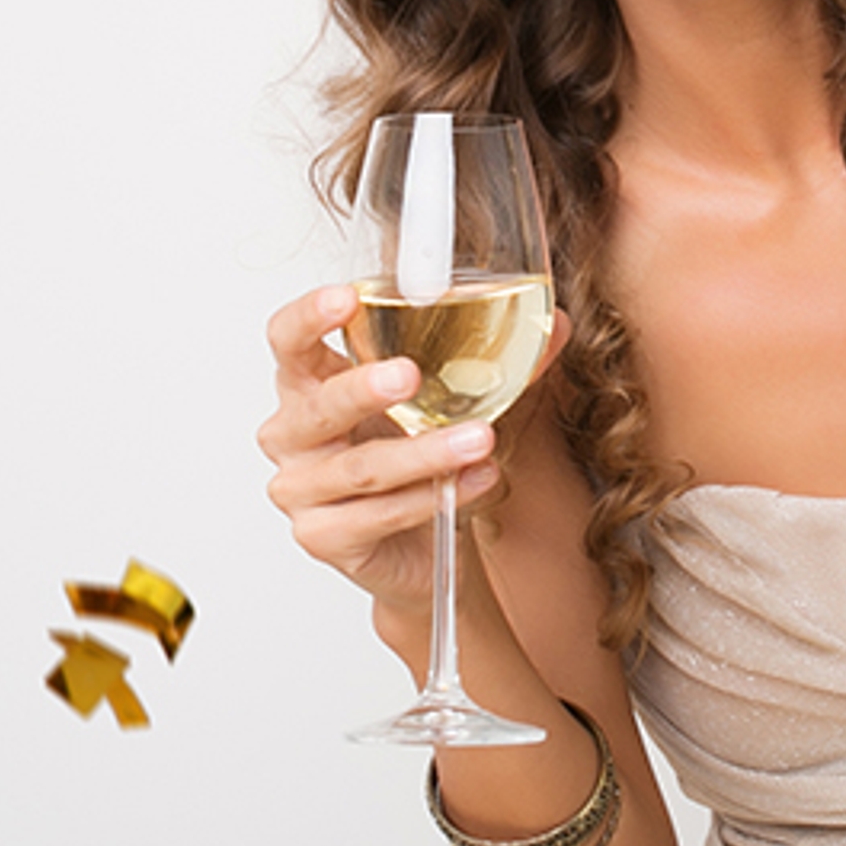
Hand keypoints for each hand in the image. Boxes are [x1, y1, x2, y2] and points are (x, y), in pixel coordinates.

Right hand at [257, 283, 512, 618]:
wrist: (429, 547)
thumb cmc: (424, 460)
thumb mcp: (464, 402)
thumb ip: (505, 361)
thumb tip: (558, 322)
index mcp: (311, 382)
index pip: (288, 339)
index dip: (309, 316)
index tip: (346, 299)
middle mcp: (292, 434)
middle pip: (318, 405)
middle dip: (363, 388)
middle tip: (409, 375)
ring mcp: (301, 489)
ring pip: (362, 467)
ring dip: (424, 452)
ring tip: (479, 440)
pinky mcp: (322, 537)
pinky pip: (377, 515)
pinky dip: (431, 497)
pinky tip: (477, 483)